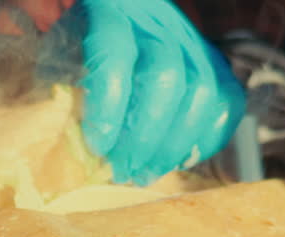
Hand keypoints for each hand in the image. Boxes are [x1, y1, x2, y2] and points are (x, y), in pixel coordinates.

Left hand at [78, 0, 244, 185]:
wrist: (115, 25)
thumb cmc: (77, 54)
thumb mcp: (56, 65)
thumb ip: (61, 99)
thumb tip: (78, 152)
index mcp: (109, 10)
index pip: (115, 53)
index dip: (108, 106)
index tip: (98, 147)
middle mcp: (157, 21)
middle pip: (166, 77)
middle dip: (144, 135)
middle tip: (122, 170)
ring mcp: (192, 41)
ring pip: (202, 92)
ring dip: (174, 144)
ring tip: (146, 172)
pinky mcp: (214, 63)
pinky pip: (227, 102)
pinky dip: (206, 138)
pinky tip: (176, 159)